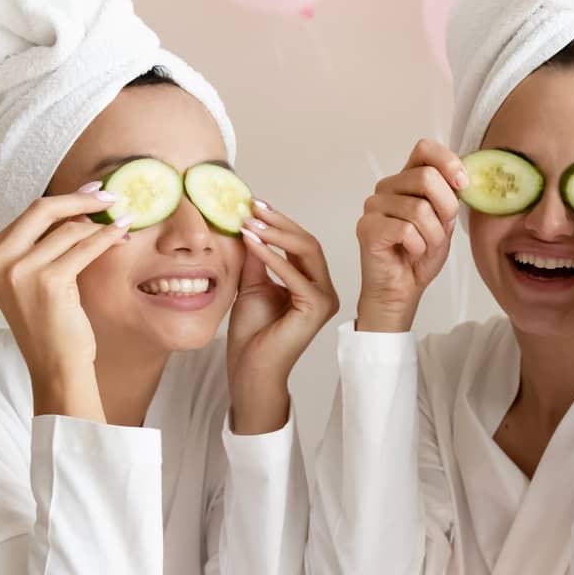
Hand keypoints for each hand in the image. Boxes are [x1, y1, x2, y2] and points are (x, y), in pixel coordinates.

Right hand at [0, 182, 129, 421]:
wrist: (54, 364)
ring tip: (122, 225)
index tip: (91, 193)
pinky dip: (107, 237)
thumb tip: (79, 205)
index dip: (65, 200)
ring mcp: (19, 271)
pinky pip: (85, 247)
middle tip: (109, 196)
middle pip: (43, 209)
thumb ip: (45, 242)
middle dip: (80, 200)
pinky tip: (122, 233)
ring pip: (69, 230)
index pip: (30, 214)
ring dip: (100, 224)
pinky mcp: (48, 281)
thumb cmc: (50, 322)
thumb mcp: (35, 276)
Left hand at [228, 200, 338, 433]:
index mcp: (311, 284)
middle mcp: (324, 289)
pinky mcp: (317, 308)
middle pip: (307, 243)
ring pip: (307, 252)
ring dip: (276, 234)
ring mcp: (324, 299)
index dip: (278, 223)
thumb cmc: (252, 334)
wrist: (250, 369)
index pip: (300, 244)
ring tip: (249, 221)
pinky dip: (273, 256)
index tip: (254, 205)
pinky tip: (252, 243)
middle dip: (279, 222)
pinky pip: (295, 275)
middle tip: (252, 206)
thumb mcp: (251, 283)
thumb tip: (250, 223)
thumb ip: (256, 256)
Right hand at [355, 139, 465, 331]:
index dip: (448, 162)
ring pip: (419, 209)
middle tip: (441, 231)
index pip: (425, 149)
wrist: (401, 290)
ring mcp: (373, 206)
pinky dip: (418, 246)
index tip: (463, 184)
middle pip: (426, 178)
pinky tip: (411, 253)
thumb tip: (463, 177)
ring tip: (425, 247)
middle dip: (446, 210)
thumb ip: (450, 195)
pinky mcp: (367, 228)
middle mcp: (387, 187)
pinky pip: (406, 230)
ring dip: (433, 235)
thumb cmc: (420, 256)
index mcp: (407, 179)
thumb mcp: (445, 221)